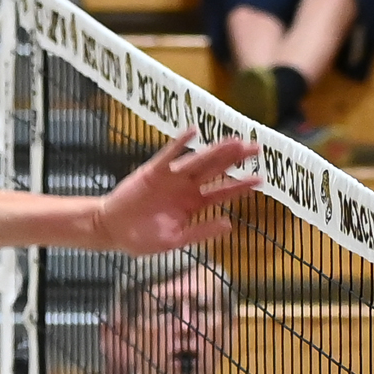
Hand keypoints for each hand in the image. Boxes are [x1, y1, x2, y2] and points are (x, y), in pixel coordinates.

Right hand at [94, 130, 258, 256]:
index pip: (223, 192)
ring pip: (198, 160)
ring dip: (216, 150)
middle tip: (256, 148)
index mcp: (193, 205)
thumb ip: (201, 232)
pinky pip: (169, 155)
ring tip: (235, 140)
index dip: (241, 186)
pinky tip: (193, 132)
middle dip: (235, 160)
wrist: (112, 230)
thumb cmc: (142, 238)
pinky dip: (180, 144)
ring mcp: (171, 178)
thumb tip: (230, 225)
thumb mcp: (175, 241)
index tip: (261, 179)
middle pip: (216, 170)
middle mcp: (186, 188)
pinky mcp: (153, 171)